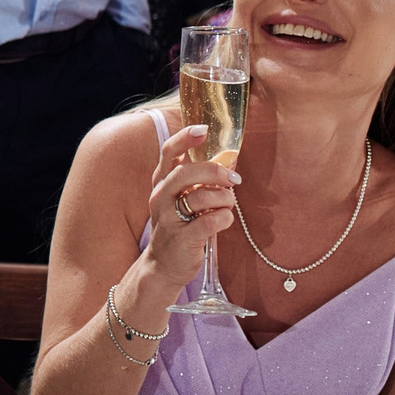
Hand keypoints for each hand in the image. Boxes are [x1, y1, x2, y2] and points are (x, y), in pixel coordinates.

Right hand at [138, 120, 239, 288]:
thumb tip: (229, 161)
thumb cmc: (179, 227)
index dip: (184, 138)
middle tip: (234, 179)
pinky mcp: (183, 238)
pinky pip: (210, 221)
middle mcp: (161, 197)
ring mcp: (169, 218)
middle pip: (185, 172)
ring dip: (224, 199)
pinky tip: (224, 220)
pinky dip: (224, 218)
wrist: (163, 266)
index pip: (167, 153)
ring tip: (228, 205)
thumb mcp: (181, 200)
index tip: (203, 129)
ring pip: (200, 197)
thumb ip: (198, 181)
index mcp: (161, 183)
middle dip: (214, 172)